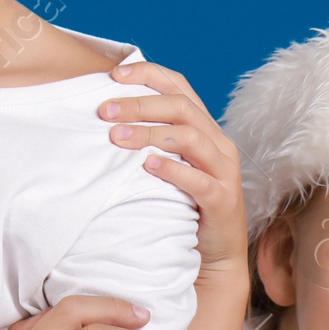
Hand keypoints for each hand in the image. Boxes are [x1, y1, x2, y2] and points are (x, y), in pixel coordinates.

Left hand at [98, 59, 247, 278]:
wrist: (216, 255)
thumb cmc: (184, 204)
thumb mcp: (169, 163)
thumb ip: (150, 138)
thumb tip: (105, 116)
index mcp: (204, 127)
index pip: (178, 86)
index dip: (148, 74)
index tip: (114, 76)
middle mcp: (217, 142)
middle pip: (181, 107)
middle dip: (140, 104)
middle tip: (105, 111)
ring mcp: (223, 170)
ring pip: (190, 137)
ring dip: (150, 134)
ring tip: (117, 138)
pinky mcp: (223, 200)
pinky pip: (199, 180)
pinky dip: (173, 169)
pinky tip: (147, 166)